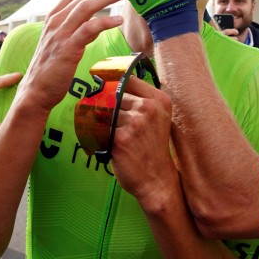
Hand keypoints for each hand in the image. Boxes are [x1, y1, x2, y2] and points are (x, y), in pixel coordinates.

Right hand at [17, 0, 133, 112]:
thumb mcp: (63, 42)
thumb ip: (78, 28)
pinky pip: (88, 29)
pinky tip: (119, 20)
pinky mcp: (67, 48)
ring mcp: (61, 33)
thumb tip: (96, 22)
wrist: (36, 91)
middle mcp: (57, 20)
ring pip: (87, 7)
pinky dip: (104, 22)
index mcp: (55, 16)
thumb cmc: (52, 68)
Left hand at [110, 76, 178, 207]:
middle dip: (108, 107)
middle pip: (114, 95)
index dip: (115, 85)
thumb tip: (113, 85)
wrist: (156, 179)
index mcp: (159, 99)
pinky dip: (99, 135)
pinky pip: (100, 128)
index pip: (129, 80)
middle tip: (108, 121)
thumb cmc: (153, 148)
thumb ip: (141, 100)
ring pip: (106, 111)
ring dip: (103, 122)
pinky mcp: (122, 137)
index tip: (106, 89)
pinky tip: (106, 143)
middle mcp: (149, 107)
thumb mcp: (157, 119)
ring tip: (109, 134)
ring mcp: (135, 121)